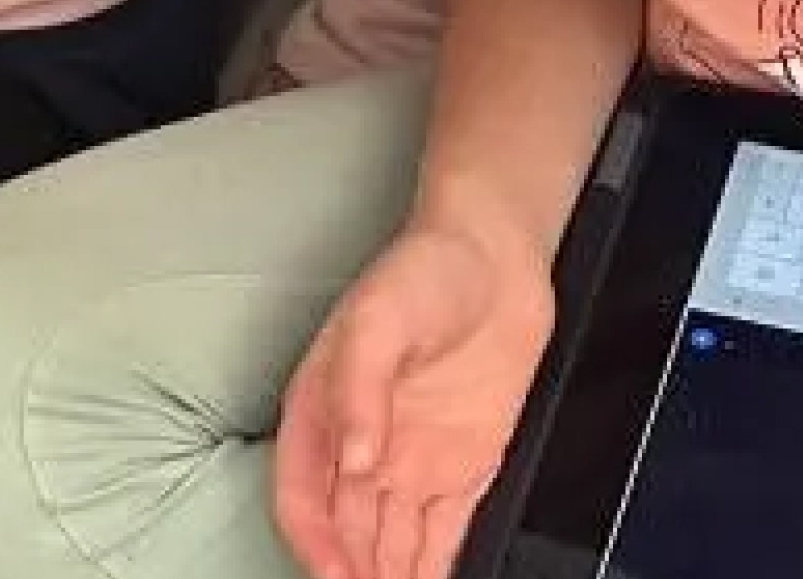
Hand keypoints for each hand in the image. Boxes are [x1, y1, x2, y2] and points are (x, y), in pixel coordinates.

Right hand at [273, 215, 558, 578]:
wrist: (498, 256)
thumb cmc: (425, 268)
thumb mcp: (380, 318)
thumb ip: (361, 389)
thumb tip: (356, 458)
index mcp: (324, 410)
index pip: (305, 495)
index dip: (315, 542)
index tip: (336, 575)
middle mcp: (364, 444)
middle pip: (346, 530)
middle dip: (351, 572)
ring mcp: (413, 460)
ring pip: (392, 542)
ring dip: (388, 577)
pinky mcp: (463, 466)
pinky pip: (444, 532)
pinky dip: (435, 567)